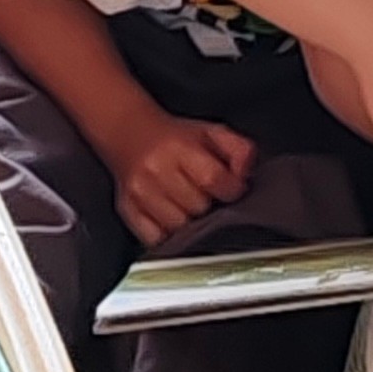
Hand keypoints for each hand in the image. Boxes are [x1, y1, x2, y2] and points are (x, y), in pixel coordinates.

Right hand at [109, 116, 255, 245]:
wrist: (130, 134)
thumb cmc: (175, 139)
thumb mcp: (212, 132)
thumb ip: (240, 150)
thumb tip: (245, 174)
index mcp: (179, 148)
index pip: (214, 180)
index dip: (230, 189)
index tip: (230, 188)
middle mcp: (156, 170)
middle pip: (198, 207)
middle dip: (208, 204)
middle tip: (204, 193)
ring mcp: (139, 193)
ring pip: (178, 227)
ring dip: (188, 220)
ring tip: (186, 203)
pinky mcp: (127, 210)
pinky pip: (155, 238)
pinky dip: (167, 233)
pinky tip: (170, 215)